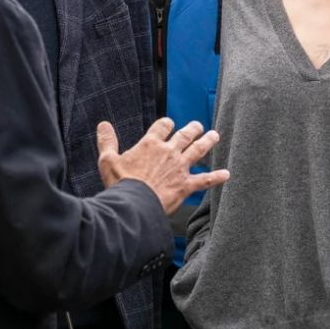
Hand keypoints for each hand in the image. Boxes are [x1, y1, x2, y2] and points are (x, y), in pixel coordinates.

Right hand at [96, 118, 228, 214]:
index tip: (168, 123)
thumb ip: (107, 141)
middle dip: (192, 129)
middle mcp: (168, 152)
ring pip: (198, 150)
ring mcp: (179, 168)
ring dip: (207, 142)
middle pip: (184, 135)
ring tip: (214, 136)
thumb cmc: (120, 183)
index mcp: (150, 144)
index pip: (162, 126)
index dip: (166, 124)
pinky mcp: (186, 185)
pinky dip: (216, 177)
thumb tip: (103, 124)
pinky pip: (205, 180)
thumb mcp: (107, 159)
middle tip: (198, 125)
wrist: (135, 204)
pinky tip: (226, 174)